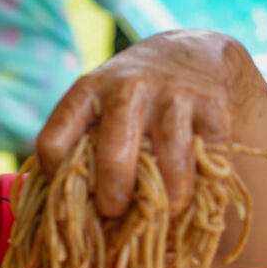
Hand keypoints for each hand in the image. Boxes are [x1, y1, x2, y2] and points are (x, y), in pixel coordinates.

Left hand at [35, 30, 258, 217]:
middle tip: (113, 213)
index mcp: (85, 92)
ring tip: (159, 215)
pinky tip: (191, 198)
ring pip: (168, 160)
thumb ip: (76, 145)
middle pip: (114, 154)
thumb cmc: (125, 99)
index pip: (53, 141)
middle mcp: (127, 89)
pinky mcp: (213, 107)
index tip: (68, 195)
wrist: (187, 52)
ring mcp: (172, 96)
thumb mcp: (93, 106)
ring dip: (164, 199)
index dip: (56, 177)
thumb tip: (61, 212)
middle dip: (113, 194)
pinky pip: (208, 157)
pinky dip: (201, 185)